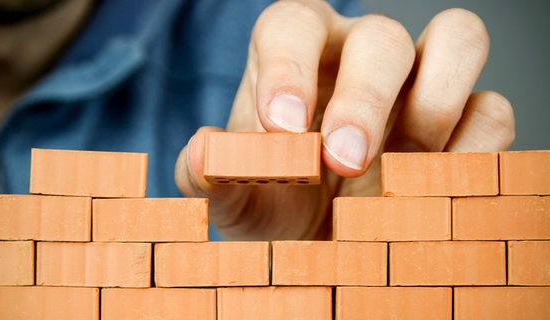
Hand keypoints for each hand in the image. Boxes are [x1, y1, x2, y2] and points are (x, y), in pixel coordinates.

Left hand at [175, 0, 514, 239]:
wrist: (320, 239)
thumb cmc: (274, 205)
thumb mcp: (234, 197)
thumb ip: (208, 173)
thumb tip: (204, 152)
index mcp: (296, 56)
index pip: (293, 25)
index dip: (289, 67)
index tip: (282, 129)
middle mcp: (360, 55)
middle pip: (381, 36)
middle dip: (365, 98)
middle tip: (343, 160)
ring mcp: (419, 82)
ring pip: (459, 40)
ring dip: (435, 104)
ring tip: (399, 169)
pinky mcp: (466, 118)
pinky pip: (491, 111)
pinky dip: (470, 151)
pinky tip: (428, 190)